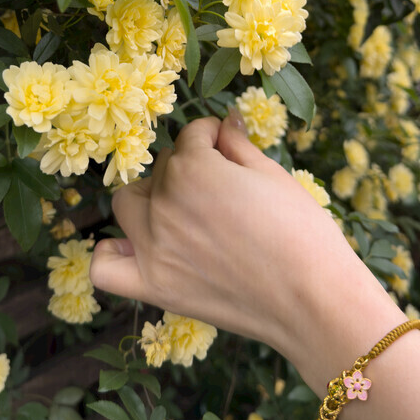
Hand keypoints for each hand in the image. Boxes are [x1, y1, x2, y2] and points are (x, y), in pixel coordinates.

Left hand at [89, 112, 355, 358]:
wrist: (314, 300)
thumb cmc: (302, 232)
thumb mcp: (273, 175)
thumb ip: (238, 144)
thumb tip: (224, 120)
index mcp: (193, 168)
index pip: (192, 136)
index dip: (215, 139)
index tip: (231, 149)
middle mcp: (164, 203)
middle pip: (163, 167)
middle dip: (189, 167)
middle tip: (222, 188)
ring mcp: (152, 246)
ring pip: (128, 203)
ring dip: (150, 198)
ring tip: (183, 212)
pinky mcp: (153, 287)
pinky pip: (105, 267)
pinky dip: (113, 253)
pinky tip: (139, 247)